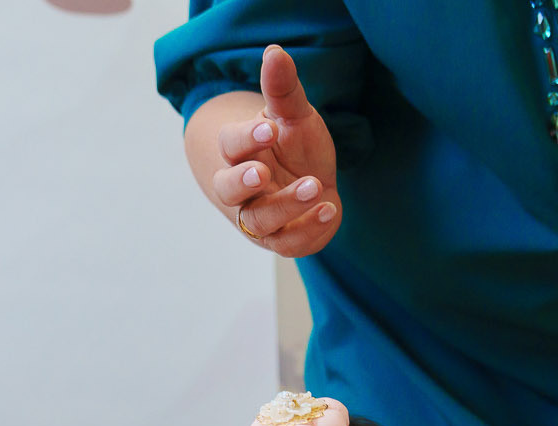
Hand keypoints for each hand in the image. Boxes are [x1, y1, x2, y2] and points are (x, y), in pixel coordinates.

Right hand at [210, 45, 341, 257]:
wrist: (313, 185)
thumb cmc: (294, 148)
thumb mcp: (294, 116)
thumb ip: (283, 90)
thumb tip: (274, 51)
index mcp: (239, 154)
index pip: (229, 145)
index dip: (245, 138)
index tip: (268, 128)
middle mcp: (242, 190)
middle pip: (228, 190)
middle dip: (243, 182)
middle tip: (263, 172)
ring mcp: (260, 218)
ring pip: (260, 220)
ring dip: (286, 205)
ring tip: (316, 186)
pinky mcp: (282, 240)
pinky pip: (288, 243)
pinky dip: (308, 229)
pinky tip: (330, 209)